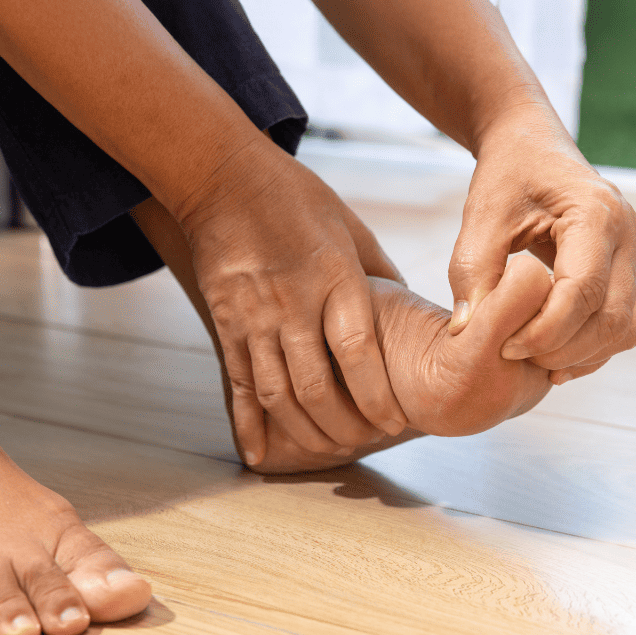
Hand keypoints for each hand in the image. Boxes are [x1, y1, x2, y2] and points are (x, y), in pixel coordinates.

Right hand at [176, 135, 407, 465]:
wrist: (223, 178)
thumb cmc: (297, 199)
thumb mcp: (352, 228)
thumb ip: (379, 276)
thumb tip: (412, 312)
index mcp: (334, 278)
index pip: (358, 352)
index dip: (376, 396)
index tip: (395, 423)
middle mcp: (293, 304)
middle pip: (316, 385)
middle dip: (345, 425)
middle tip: (366, 443)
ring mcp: (254, 318)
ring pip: (278, 394)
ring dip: (305, 432)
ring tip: (329, 450)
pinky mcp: (226, 325)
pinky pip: (237, 385)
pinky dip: (249, 426)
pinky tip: (261, 456)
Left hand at [448, 105, 635, 383]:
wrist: (532, 146)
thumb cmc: (508, 174)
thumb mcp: (482, 215)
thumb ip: (472, 271)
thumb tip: (466, 329)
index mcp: (596, 214)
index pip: (582, 292)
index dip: (545, 330)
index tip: (505, 346)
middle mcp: (628, 234)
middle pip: (613, 318)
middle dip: (564, 349)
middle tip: (516, 355)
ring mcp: (634, 253)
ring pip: (627, 328)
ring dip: (584, 355)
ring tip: (534, 359)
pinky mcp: (628, 270)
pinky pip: (624, 323)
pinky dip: (593, 347)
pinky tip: (553, 353)